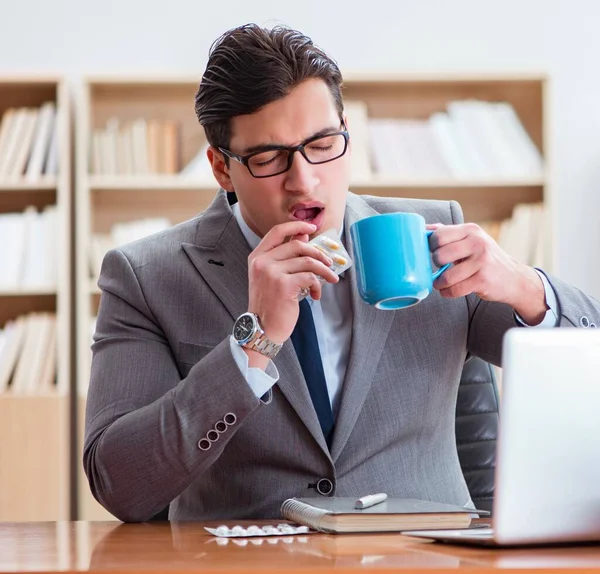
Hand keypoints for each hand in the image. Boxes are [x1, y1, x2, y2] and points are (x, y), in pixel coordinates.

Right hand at [247, 221, 338, 343]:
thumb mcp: (273, 276)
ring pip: (308, 261)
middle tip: (329, 263)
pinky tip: (316, 295)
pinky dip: (318, 285)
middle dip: (318, 253)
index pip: (277, 231)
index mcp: (257, 257)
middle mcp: (262, 262)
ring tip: (330, 279)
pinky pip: (310, 277)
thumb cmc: (270, 304)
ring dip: (324, 271)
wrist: (261, 329)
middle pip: (298, 245)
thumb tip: (304, 235)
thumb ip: (286, 257)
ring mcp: (271, 272)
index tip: (312, 227)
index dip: (296, 225)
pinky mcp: (283, 285)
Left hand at [427, 222, 547, 322]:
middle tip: (440, 268)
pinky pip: (454, 290)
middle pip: (439, 256)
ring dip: (439, 283)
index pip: (438, 236)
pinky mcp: (483, 280)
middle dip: (435, 265)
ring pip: (445, 277)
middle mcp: (477, 243)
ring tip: (441, 283)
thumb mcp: (471, 239)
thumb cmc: (485, 258)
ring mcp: (482, 262)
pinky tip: (449, 290)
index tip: (435, 253)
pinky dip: (447, 293)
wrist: (514, 278)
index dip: (431, 247)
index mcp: (471, 230)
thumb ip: (448, 233)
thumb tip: (423, 229)